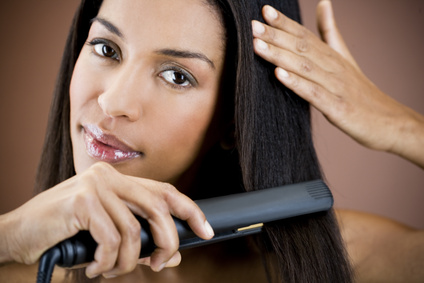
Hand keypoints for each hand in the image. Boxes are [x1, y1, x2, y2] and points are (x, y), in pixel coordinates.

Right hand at [0, 162, 213, 277]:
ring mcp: (96, 185)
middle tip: (158, 263)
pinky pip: (111, 239)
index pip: (165, 191)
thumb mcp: (107, 236)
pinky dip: (107, 261)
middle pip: (158, 208)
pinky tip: (93, 266)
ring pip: (134, 230)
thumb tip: (171, 254)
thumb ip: (139, 240)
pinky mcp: (82, 199)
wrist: (18, 235)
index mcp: (119, 180)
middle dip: (166, 242)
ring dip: (126, 261)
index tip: (206, 230)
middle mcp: (110, 177)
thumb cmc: (64, 234)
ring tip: (110, 269)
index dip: (190, 210)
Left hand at [252, 1, 423, 167]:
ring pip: (304, 67)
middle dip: (275, 36)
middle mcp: (333, 67)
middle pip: (301, 47)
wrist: (388, 121)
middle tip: (252, 26)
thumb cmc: (360, 92)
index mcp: (332, 56)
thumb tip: (323, 3)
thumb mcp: (345, 59)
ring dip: (279, 55)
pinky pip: (314, 93)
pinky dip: (296, 83)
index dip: (284, 23)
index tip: (264, 11)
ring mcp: (336, 86)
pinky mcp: (337, 107)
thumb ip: (330, 33)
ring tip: (258, 45)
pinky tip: (279, 75)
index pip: (305, 35)